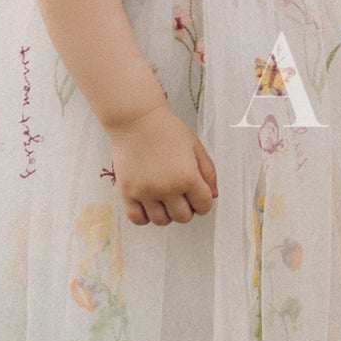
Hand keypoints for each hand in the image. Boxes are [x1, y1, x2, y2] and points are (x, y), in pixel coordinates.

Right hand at [106, 101, 217, 226]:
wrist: (137, 120)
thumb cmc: (168, 130)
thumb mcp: (196, 146)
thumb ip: (208, 172)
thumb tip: (213, 195)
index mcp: (187, 177)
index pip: (203, 206)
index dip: (203, 202)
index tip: (198, 196)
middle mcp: (166, 189)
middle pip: (183, 217)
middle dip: (186, 208)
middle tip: (182, 195)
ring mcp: (145, 193)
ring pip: (161, 221)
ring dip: (167, 213)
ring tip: (165, 198)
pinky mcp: (127, 193)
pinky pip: (137, 219)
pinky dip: (145, 216)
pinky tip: (149, 204)